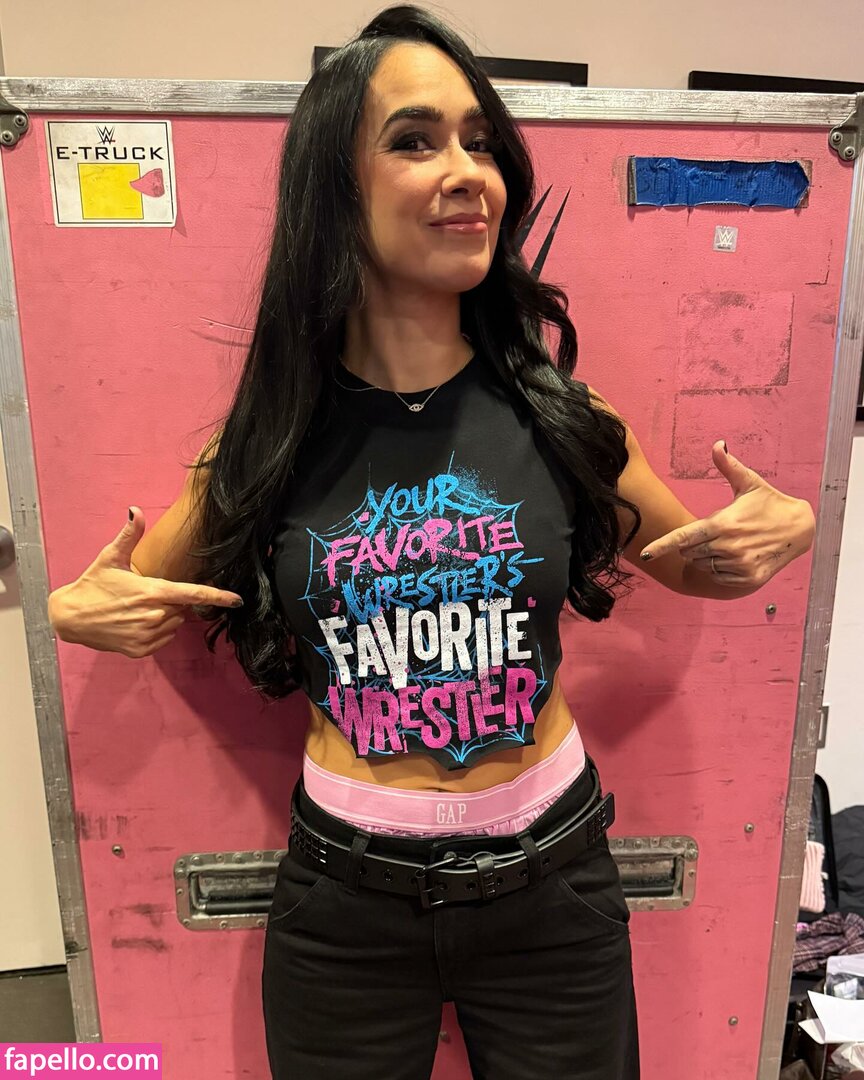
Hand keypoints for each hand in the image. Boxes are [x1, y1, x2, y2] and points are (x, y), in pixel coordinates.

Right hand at [48, 507, 243, 657]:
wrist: (70, 617)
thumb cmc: (93, 585)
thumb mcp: (110, 558)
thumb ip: (129, 535)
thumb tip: (135, 510)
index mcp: (153, 592)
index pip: (194, 594)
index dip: (218, 597)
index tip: (237, 599)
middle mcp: (154, 615)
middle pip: (182, 609)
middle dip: (170, 602)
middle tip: (144, 596)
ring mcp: (148, 635)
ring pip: (174, 624)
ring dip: (163, 617)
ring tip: (137, 610)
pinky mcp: (141, 650)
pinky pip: (163, 639)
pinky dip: (155, 632)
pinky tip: (134, 623)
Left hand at [639, 441, 815, 588]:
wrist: (800, 528)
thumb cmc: (769, 503)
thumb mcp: (750, 483)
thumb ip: (728, 466)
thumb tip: (717, 444)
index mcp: (722, 524)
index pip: (683, 537)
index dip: (661, 546)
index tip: (644, 554)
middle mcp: (728, 546)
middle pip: (690, 552)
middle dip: (693, 544)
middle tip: (714, 532)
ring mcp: (738, 565)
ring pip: (703, 565)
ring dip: (707, 556)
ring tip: (728, 543)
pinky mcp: (748, 579)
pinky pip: (719, 577)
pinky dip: (720, 569)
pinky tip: (735, 556)